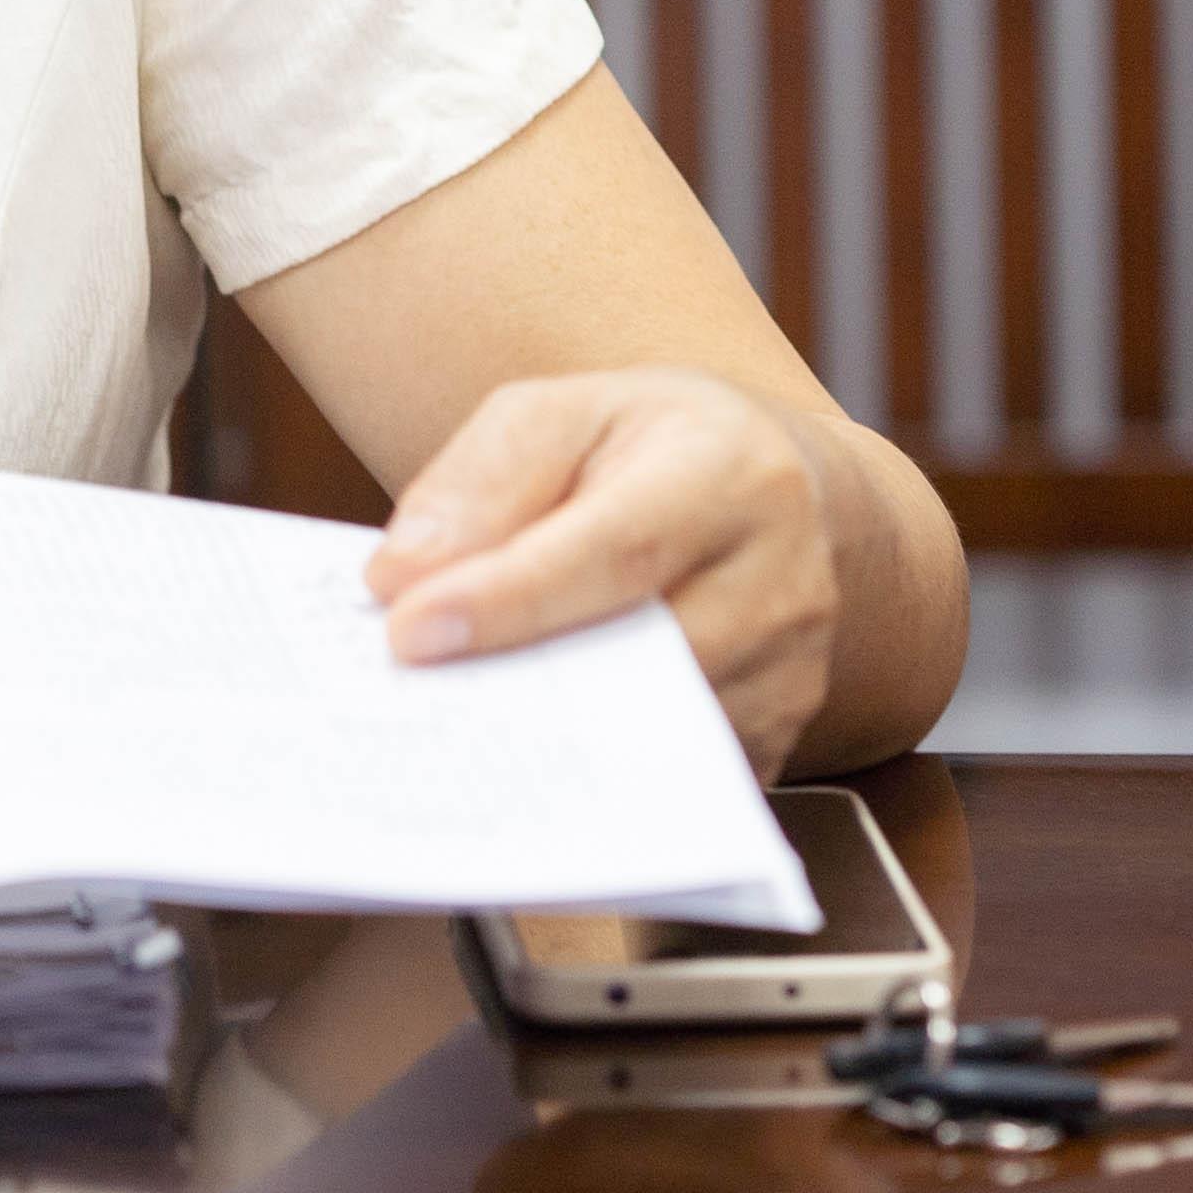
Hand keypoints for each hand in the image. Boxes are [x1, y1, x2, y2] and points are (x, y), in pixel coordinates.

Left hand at [364, 369, 841, 774]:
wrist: (773, 487)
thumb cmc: (650, 446)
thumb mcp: (562, 413)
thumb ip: (480, 480)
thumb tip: (402, 576)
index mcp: (729, 473)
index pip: (615, 549)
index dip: (509, 599)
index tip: (410, 631)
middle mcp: (781, 578)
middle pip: (643, 658)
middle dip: (518, 679)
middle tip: (412, 692)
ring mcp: (791, 672)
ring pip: (655, 734)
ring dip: (551, 736)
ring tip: (457, 716)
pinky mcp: (777, 737)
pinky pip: (672, 779)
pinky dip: (592, 771)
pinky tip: (525, 745)